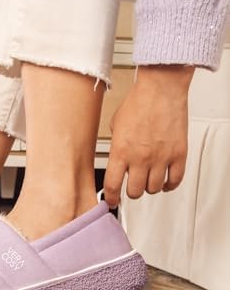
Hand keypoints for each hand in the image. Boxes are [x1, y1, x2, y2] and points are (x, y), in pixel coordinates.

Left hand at [104, 65, 194, 208]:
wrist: (161, 89)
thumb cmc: (138, 102)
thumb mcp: (115, 125)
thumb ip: (116, 145)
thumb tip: (118, 158)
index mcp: (121, 151)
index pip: (113, 185)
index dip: (111, 197)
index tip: (111, 201)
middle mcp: (140, 158)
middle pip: (135, 192)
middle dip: (131, 192)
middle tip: (131, 187)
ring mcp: (161, 158)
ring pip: (154, 189)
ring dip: (149, 187)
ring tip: (148, 179)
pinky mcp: (178, 154)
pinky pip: (175, 180)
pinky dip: (169, 185)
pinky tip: (164, 181)